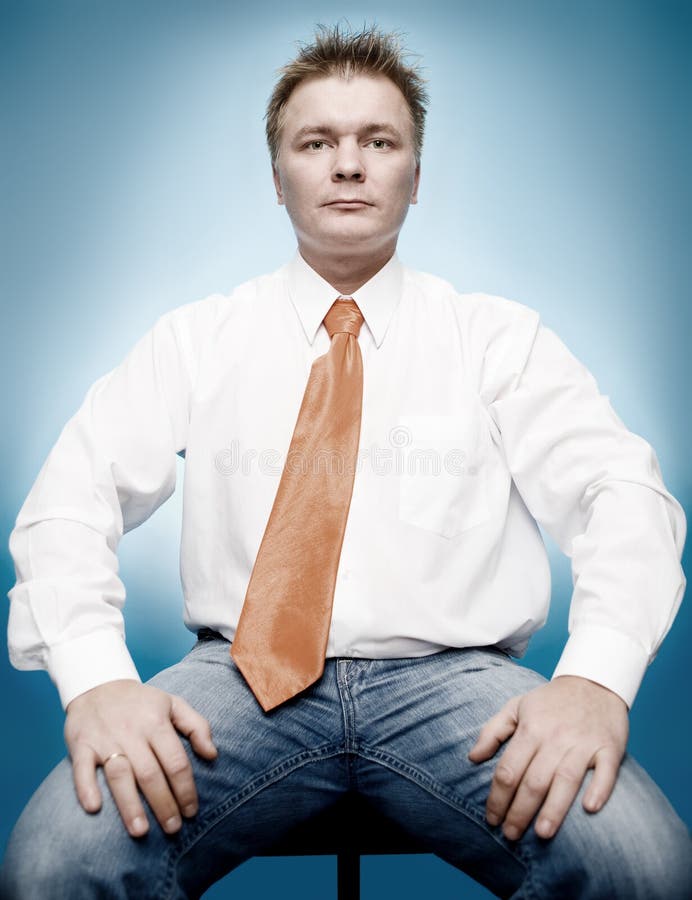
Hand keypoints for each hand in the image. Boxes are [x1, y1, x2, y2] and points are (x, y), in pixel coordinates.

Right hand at [65, 679, 217, 837]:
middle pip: (150, 774)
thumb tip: (212, 755)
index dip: (186, 789)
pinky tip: (94, 808)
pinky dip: (86, 788)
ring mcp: (105, 739)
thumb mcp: (173, 703)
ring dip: (130, 805)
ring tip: (141, 831)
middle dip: (164, 804)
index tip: (191, 812)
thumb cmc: (141, 702)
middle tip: (173, 829)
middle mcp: (132, 732)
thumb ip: (197, 726)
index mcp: (156, 723)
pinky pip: (82, 769)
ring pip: (120, 775)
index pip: (176, 761)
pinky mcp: (81, 745)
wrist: (98, 684)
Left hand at [468, 675, 628, 840]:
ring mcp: (583, 743)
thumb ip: (492, 731)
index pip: (509, 769)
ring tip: (542, 833)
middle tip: (510, 835)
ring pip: (566, 780)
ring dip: (554, 809)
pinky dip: (599, 790)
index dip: (497, 797)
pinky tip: (590, 809)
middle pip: (534, 780)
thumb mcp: (516, 706)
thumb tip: (473, 758)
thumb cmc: (550, 701)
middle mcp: (556, 738)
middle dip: (519, 811)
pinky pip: (605, 771)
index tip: (491, 819)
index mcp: (531, 729)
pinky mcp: (609, 747)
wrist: (593, 681)